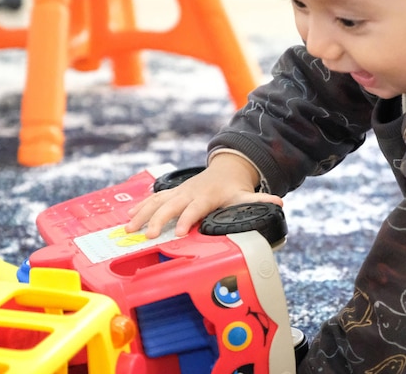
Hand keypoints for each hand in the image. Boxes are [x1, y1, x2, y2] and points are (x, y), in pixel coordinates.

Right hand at [125, 153, 282, 238]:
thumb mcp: (246, 195)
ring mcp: (179, 192)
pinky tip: (127, 217)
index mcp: (207, 196)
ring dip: (143, 214)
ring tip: (129, 229)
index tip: (180, 233)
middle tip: (149, 235)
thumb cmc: (233, 188)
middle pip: (171, 206)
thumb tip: (278, 203)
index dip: (188, 220)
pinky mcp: (171, 193)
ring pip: (157, 202)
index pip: (195, 209)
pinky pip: (153, 200)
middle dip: (159, 220)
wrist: (225, 169)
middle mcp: (190, 193)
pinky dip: (140, 207)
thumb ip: (260, 200)